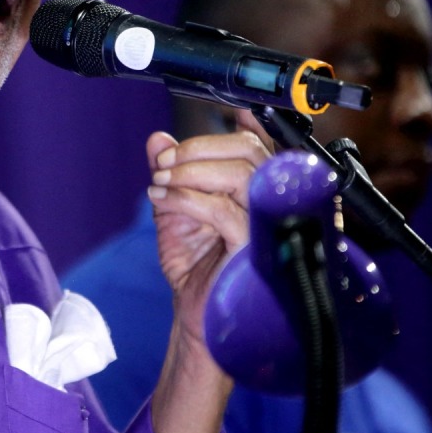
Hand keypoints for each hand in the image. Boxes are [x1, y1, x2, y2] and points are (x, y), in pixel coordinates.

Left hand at [147, 120, 272, 340]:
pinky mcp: (256, 248)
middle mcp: (274, 204)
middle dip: (200, 147)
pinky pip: (223, 210)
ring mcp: (270, 226)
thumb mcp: (175, 210)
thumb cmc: (198, 268)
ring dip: (190, 171)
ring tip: (160, 181)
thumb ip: (171, 173)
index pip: (262, 146)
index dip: (248, 123)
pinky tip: (163, 200)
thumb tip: (158, 139)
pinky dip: (187, 198)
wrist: (198, 318)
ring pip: (240, 173)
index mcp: (261, 191)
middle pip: (250, 151)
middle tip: (164, 163)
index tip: (221, 114)